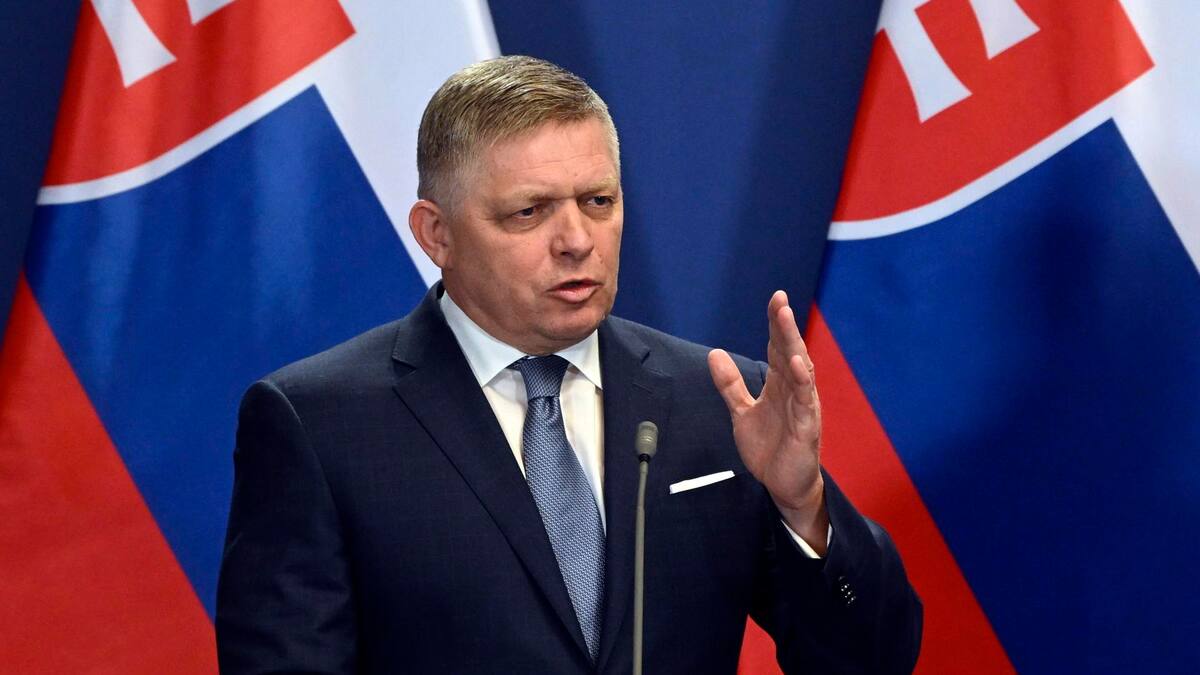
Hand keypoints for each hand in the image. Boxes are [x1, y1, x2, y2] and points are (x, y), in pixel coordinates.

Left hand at [707, 290, 827, 553]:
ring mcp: (803, 406)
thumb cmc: (769, 447)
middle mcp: (794, 390)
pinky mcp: (806, 426)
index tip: (775, 298)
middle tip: (780, 300)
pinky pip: (806, 400)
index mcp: (779, 385)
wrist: (784, 485)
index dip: (775, 324)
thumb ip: (730, 384)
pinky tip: (795, 364)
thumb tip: (715, 353)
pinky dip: (802, 381)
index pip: (777, 347)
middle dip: (784, 326)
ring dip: (792, 344)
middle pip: (790, 351)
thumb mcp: (742, 412)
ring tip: (786, 320)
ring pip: (800, 369)